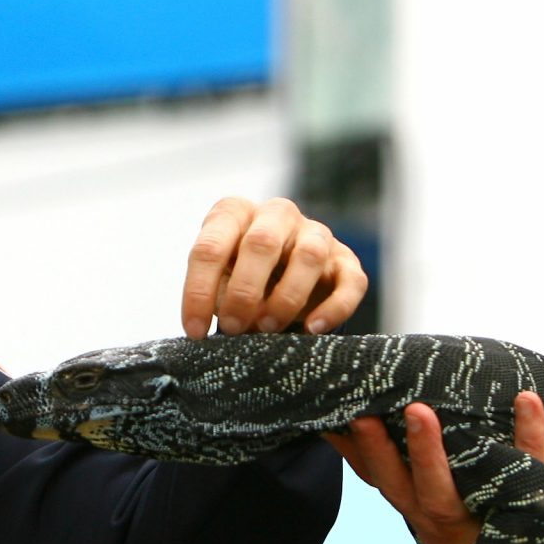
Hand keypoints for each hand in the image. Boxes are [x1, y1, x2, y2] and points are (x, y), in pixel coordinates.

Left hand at [181, 196, 366, 338]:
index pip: (210, 246)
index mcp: (235, 213)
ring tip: (268, 327)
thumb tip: (223, 326)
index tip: (194, 331)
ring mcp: (315, 233)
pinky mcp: (346, 260)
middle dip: (244, 291)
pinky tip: (313, 329)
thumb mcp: (219, 283)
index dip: (198, 291)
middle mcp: (276, 214)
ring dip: (286, 297)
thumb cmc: (241, 281)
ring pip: (309, 255)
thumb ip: (218, 296)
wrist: (284, 282)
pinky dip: (334, 308)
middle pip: (261, 243)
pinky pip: (349, 281)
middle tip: (234, 327)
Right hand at [329, 394, 543, 543]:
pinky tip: (528, 399)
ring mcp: (481, 519)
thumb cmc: (481, 534)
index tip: (327, 417)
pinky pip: (530, 470)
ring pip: (447, 493)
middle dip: (380, 453)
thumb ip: (406, 469)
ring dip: (430, 454)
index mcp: (421, 512)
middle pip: (404, 488)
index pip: (379, 480)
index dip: (352, 451)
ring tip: (418, 411)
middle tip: (362, 415)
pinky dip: (530, 433)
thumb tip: (376, 417)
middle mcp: (442, 522)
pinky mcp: (529, 512)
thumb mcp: (435, 506)